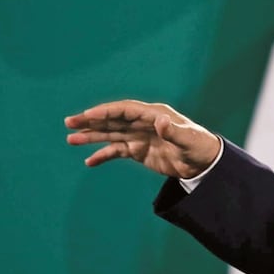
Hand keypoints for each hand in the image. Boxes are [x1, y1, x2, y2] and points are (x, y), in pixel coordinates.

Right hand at [65, 100, 220, 179]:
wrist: (204, 164)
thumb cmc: (199, 146)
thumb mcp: (188, 139)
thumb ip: (173, 131)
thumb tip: (159, 121)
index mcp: (154, 114)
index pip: (125, 110)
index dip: (107, 111)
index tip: (88, 116)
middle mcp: (143, 123)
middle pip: (113, 119)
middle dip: (91, 120)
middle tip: (69, 122)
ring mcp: (139, 137)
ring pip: (111, 134)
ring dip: (92, 136)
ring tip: (71, 138)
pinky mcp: (139, 151)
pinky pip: (117, 151)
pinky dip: (103, 155)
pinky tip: (89, 161)